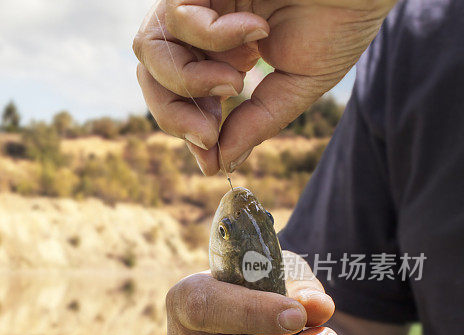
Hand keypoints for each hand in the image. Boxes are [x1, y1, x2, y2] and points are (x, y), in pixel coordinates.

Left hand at [133, 0, 394, 173]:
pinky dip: (213, 35)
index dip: (185, 126)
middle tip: (209, 134)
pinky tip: (255, 30)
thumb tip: (219, 164)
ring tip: (236, 81)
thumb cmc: (340, 17)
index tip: (211, 153)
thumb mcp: (297, 86)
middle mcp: (200, 24)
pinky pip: (178, 16)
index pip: (176, 93)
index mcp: (219, 50)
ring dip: (189, 81)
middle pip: (150, 75)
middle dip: (173, 115)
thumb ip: (255, 123)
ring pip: (149, 49)